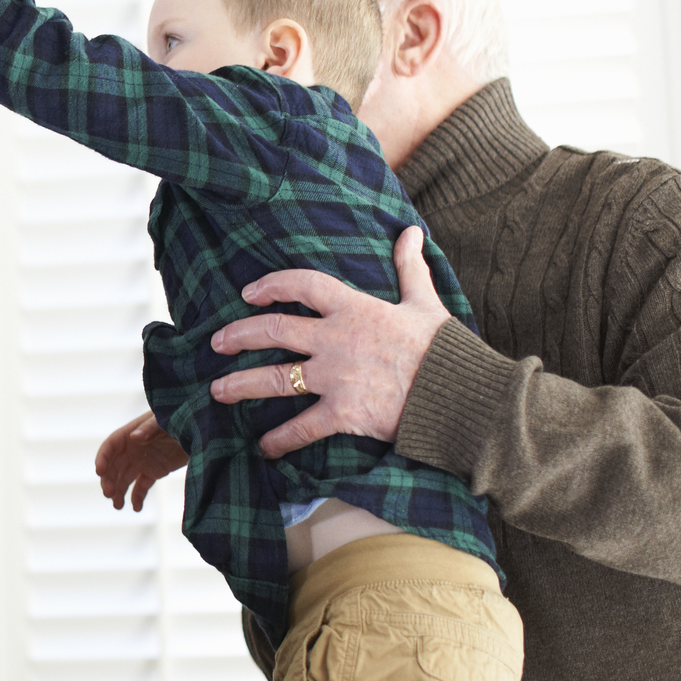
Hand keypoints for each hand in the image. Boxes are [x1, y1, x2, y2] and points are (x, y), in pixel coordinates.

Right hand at [94, 408, 187, 512]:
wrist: (200, 428)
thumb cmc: (179, 417)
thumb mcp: (164, 421)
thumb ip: (149, 428)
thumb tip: (133, 437)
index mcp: (130, 433)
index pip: (110, 446)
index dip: (103, 458)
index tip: (99, 471)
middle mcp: (132, 449)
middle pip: (114, 466)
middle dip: (109, 480)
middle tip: (109, 494)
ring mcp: (143, 461)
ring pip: (124, 479)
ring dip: (118, 492)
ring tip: (118, 506)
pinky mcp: (154, 471)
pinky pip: (142, 486)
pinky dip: (138, 497)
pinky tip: (136, 508)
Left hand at [208, 225, 451, 456]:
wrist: (463, 396)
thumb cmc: (445, 349)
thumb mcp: (426, 302)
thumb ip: (410, 268)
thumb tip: (411, 232)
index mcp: (354, 308)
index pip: (302, 285)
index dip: (271, 285)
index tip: (249, 293)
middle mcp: (336, 339)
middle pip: (274, 330)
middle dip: (239, 335)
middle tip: (217, 343)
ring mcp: (336, 377)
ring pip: (276, 378)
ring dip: (242, 385)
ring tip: (218, 391)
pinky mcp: (343, 413)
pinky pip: (302, 428)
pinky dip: (280, 440)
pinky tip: (264, 448)